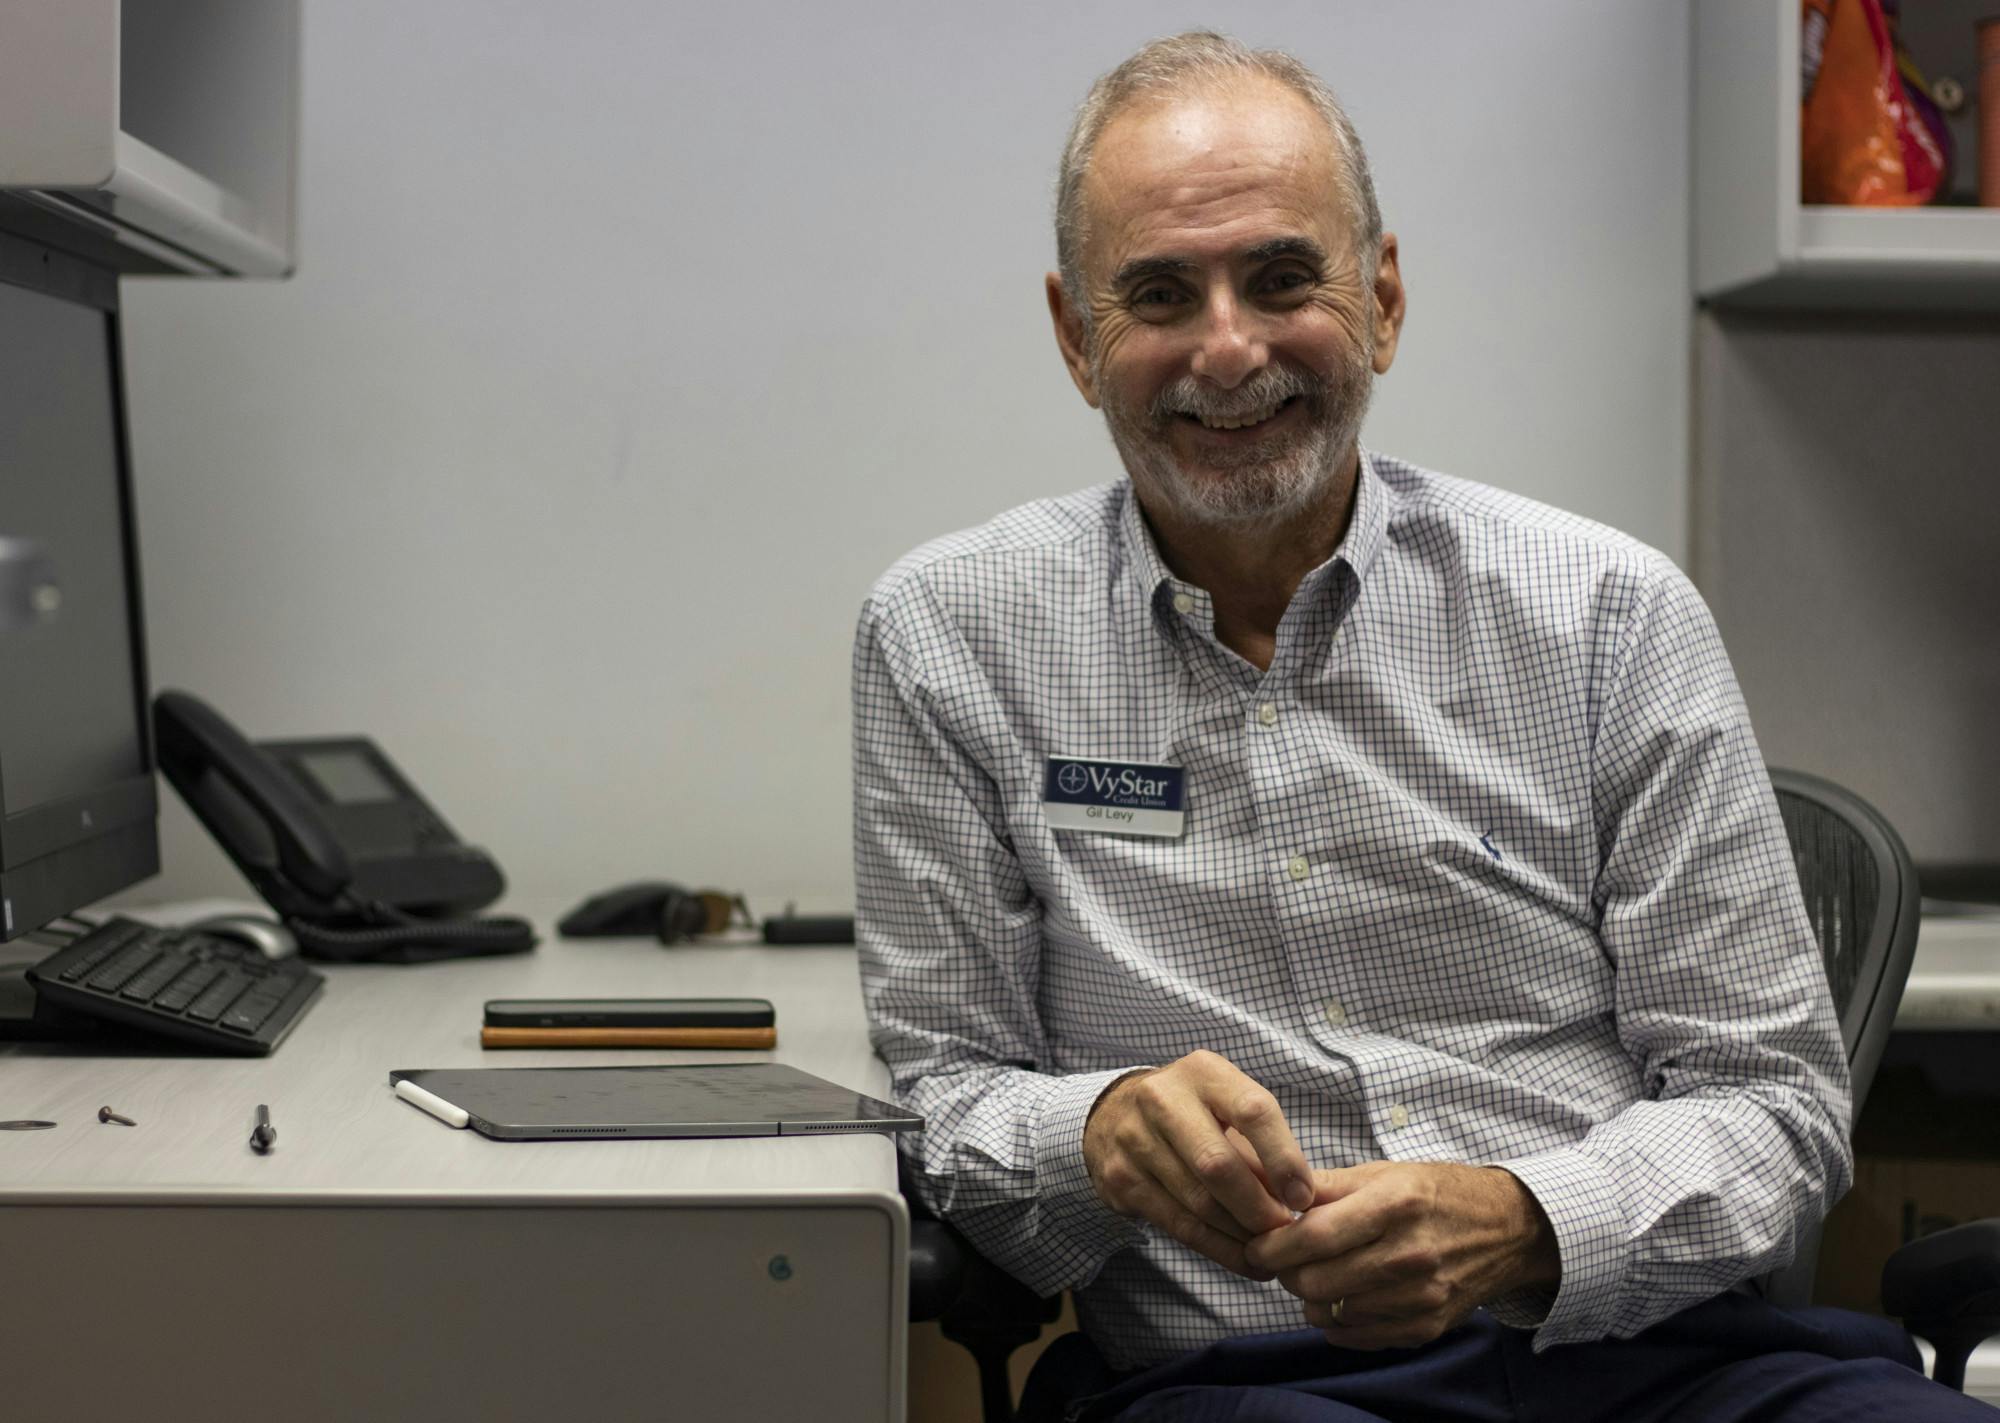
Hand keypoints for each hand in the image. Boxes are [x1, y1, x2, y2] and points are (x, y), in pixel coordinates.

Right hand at [1083, 1050, 1315, 1279]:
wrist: (1114, 1114)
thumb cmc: (1191, 1112)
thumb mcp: (1224, 1108)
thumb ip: (1259, 1146)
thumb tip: (1299, 1198)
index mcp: (1202, 1072)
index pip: (1252, 1111)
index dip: (1283, 1159)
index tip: (1303, 1196)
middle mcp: (1162, 1099)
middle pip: (1218, 1164)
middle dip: (1259, 1207)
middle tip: (1285, 1231)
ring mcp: (1135, 1139)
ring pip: (1198, 1201)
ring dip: (1241, 1234)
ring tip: (1269, 1249)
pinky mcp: (1120, 1179)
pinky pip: (1178, 1224)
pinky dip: (1218, 1248)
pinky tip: (1243, 1259)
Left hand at [1242, 1161, 1558, 1349]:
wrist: (1506, 1228)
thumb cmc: (1435, 1193)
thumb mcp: (1383, 1173)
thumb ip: (1324, 1186)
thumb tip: (1268, 1192)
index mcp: (1395, 1205)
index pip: (1314, 1237)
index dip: (1272, 1246)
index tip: (1256, 1246)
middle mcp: (1410, 1254)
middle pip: (1316, 1281)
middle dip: (1285, 1273)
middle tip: (1282, 1260)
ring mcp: (1420, 1296)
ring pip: (1331, 1312)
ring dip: (1308, 1298)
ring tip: (1313, 1275)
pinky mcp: (1426, 1326)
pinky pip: (1357, 1336)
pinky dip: (1336, 1321)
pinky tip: (1340, 1297)